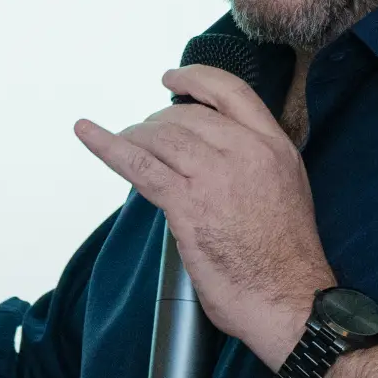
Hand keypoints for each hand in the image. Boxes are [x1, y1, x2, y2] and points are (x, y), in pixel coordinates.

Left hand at [74, 65, 333, 366]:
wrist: (290, 300)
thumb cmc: (285, 261)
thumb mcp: (285, 191)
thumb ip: (252, 165)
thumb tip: (209, 160)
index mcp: (274, 147)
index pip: (230, 92)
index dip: (195, 78)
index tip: (171, 78)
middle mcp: (246, 152)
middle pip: (186, 115)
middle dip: (157, 122)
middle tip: (144, 137)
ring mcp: (215, 176)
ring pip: (160, 136)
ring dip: (135, 137)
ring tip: (125, 144)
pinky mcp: (188, 204)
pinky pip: (139, 164)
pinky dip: (107, 145)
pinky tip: (87, 132)